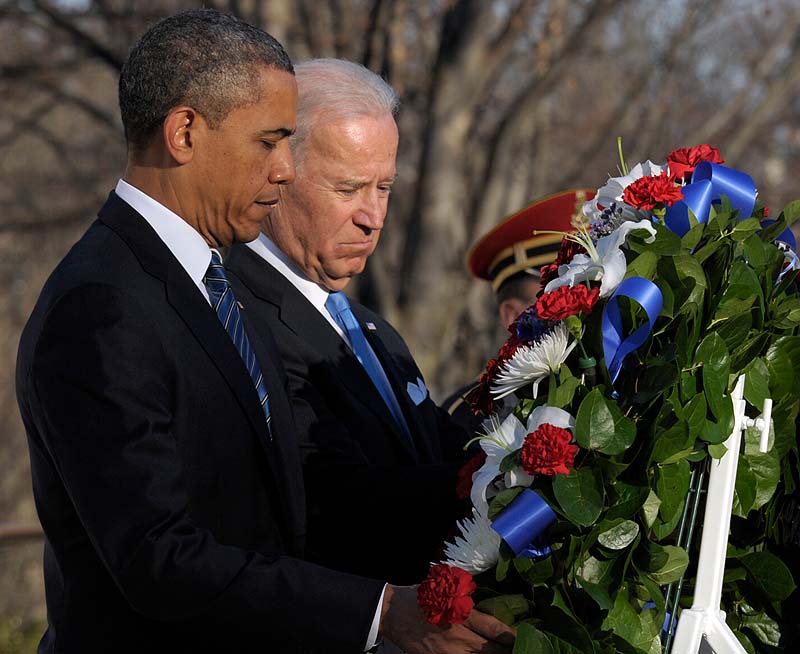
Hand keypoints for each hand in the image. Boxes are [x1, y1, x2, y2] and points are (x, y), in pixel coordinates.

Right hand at [379, 584, 514, 652]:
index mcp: (461, 615)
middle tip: (520, 651)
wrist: (392, 611)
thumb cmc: (422, 597)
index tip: (524, 639)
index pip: (494, 629)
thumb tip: (494, 621)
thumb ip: (470, 607)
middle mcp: (457, 637)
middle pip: (491, 652)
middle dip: (506, 653)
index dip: (512, 637)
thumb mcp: (448, 593)